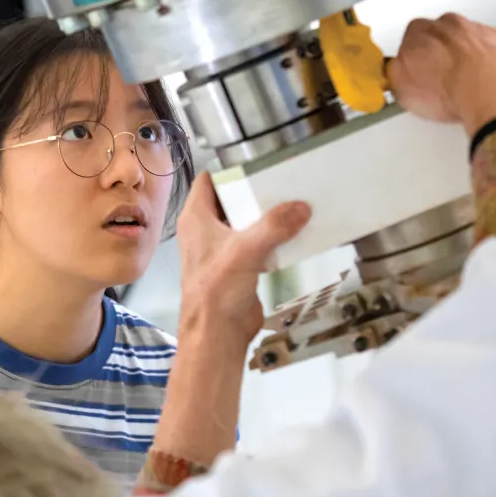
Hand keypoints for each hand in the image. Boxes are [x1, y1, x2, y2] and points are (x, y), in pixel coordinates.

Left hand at [176, 172, 311, 350]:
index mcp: (196, 218)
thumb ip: (273, 226)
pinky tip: (293, 234)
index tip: (258, 164)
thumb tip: (299, 207)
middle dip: (254, 192)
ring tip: (293, 203)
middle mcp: (205, 230)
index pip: (209, 181)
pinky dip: (271, 238)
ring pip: (244, 222)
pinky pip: (255, 244)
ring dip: (265, 216)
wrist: (216, 333)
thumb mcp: (246, 250)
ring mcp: (221, 249)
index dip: (230, 170)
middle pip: (230, 200)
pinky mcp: (237, 266)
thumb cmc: (216, 290)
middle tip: (282, 182)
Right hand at [387, 13, 495, 135]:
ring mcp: (478, 31)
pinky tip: (483, 81)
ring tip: (463, 83)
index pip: (410, 37)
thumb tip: (392, 69)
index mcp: (420, 31)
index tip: (415, 72)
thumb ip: (394, 72)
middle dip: (439, 52)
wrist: (491, 94)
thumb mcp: (401, 88)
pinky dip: (487, 61)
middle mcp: (450, 25)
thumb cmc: (448, 90)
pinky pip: (491, 48)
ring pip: (466, 39)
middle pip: (439, 34)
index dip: (412, 57)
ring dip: (464, 56)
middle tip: (439, 78)